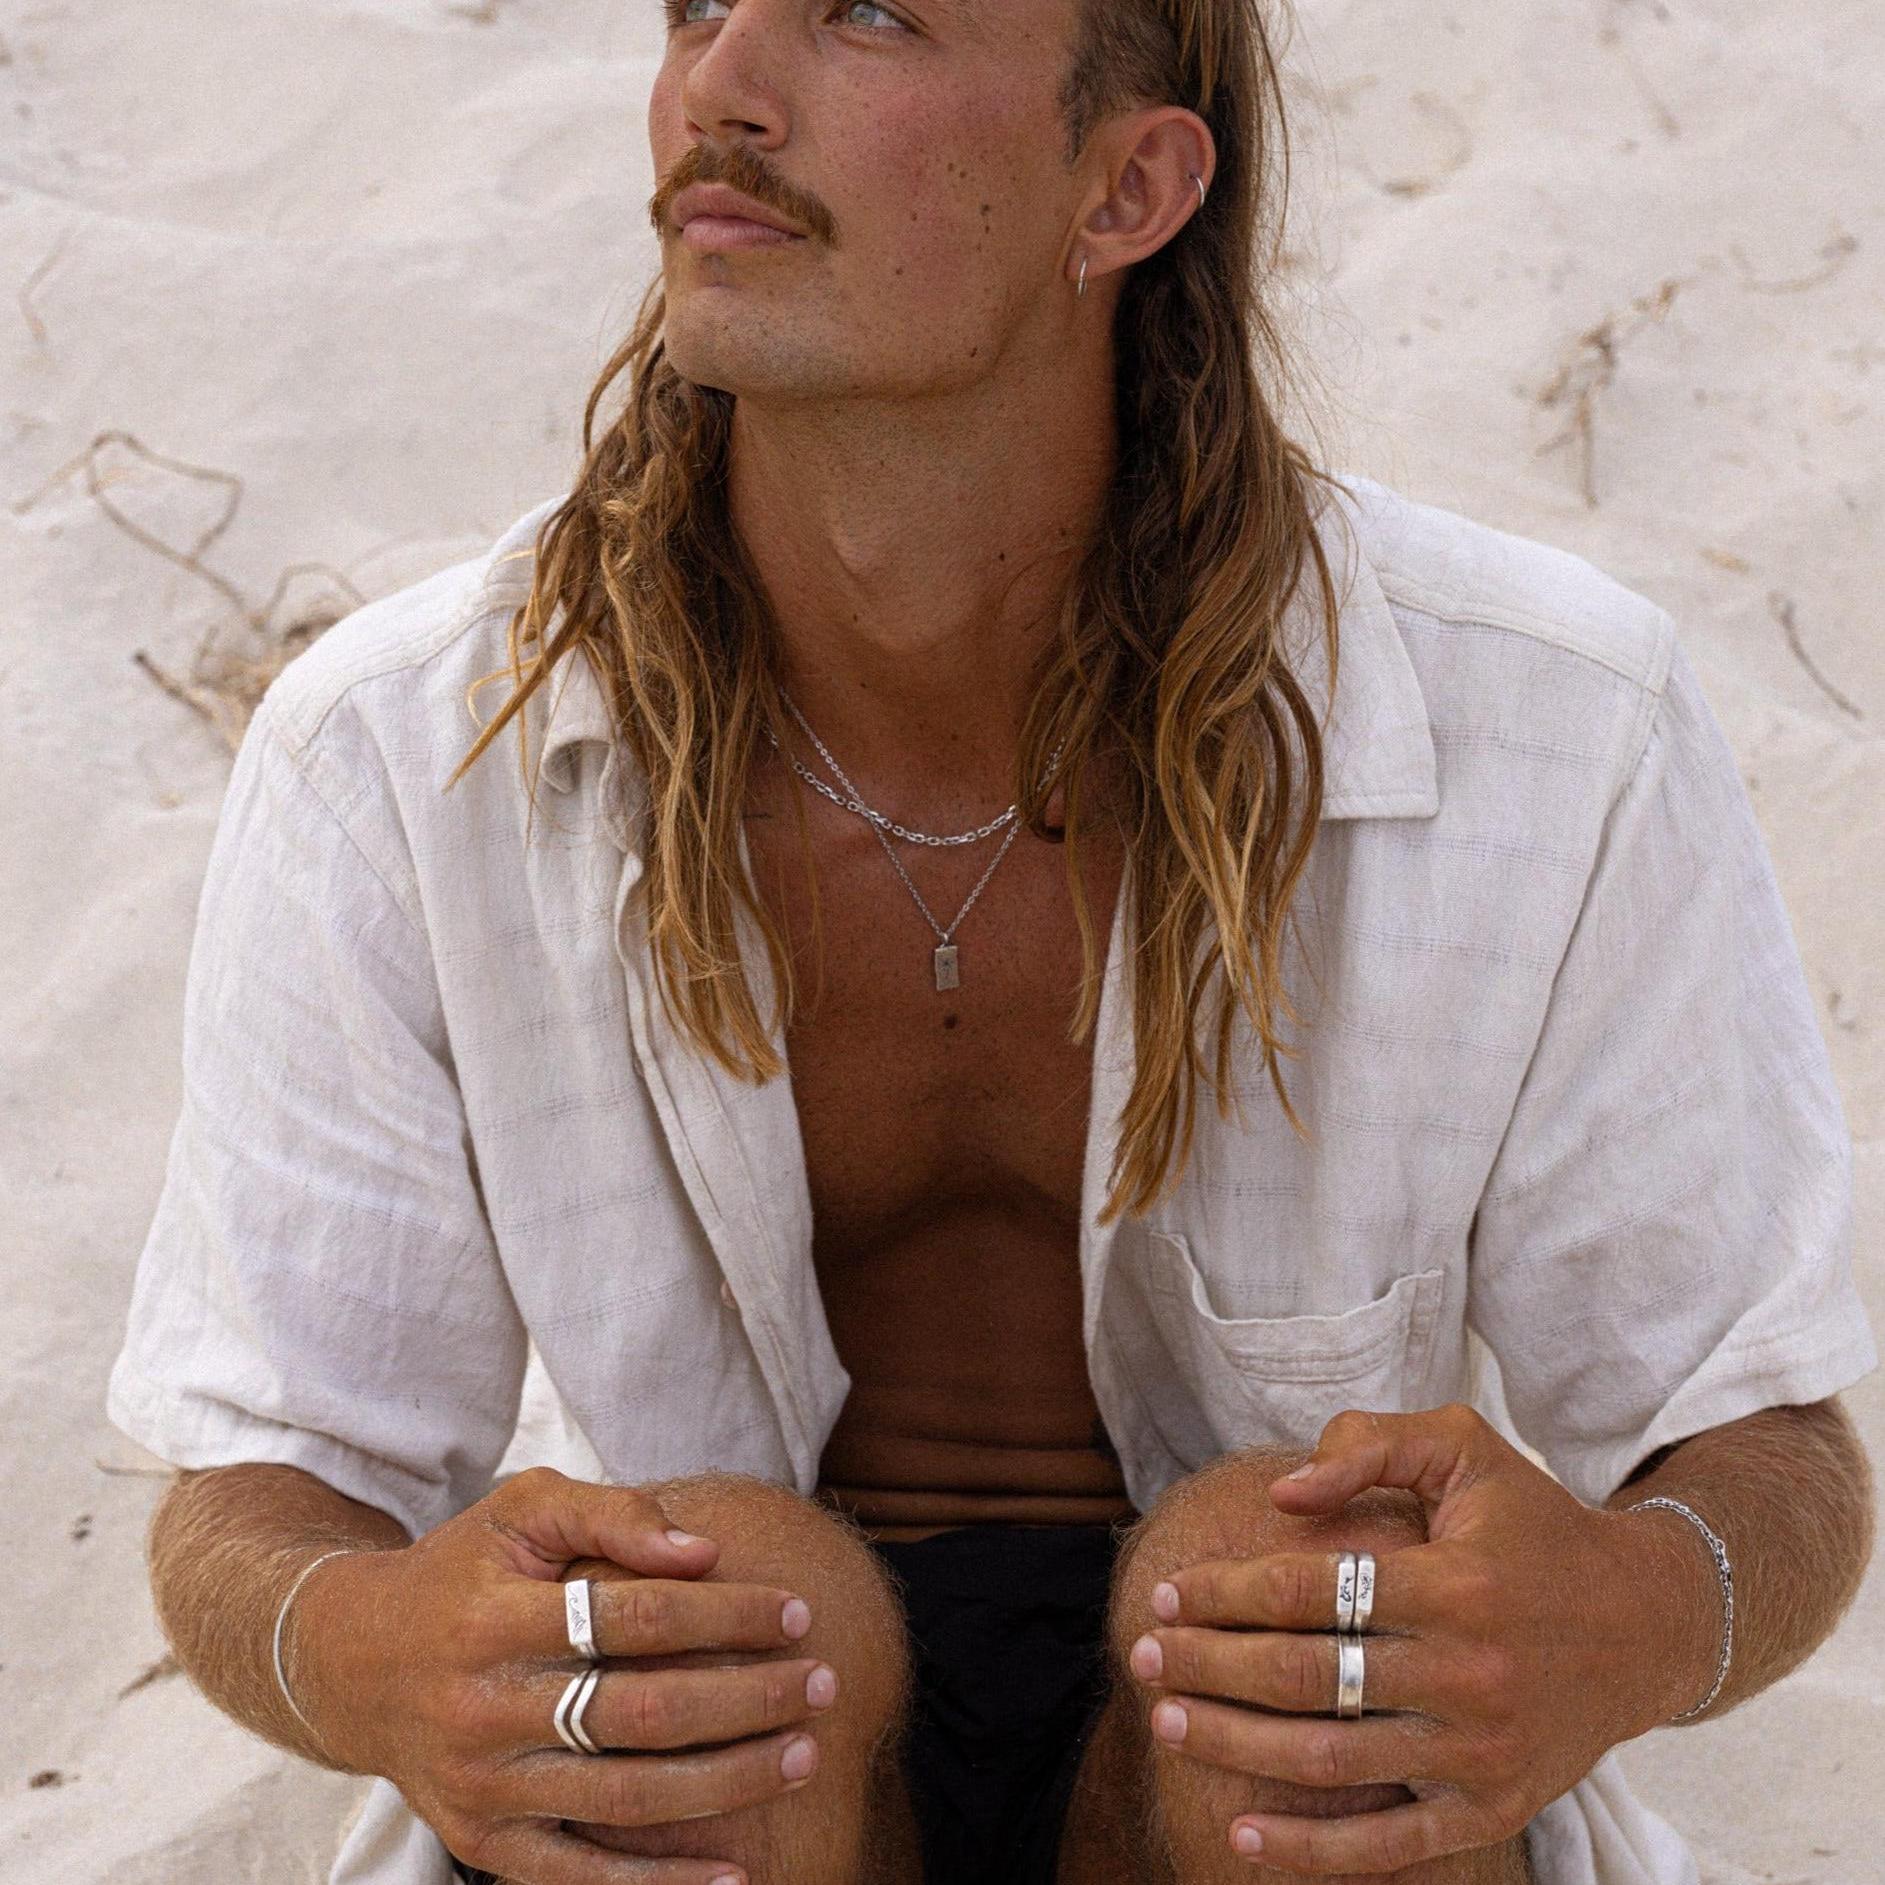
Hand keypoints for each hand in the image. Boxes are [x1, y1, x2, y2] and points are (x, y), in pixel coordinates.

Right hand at [293, 1466, 836, 1884]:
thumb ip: (614, 1512)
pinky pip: (578, 1878)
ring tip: (804, 1756)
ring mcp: (482, 1785)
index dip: (725, 1616)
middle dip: (747, 1701)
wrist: (349, 1661)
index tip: (796, 1613)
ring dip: (728, 1782)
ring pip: (625, 1798)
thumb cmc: (462, 1570)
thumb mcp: (522, 1508)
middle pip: (642, 1714)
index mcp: (495, 1617)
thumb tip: (704, 1551)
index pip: (636, 1617)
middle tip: (824, 1685)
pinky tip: (734, 1878)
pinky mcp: (480, 1842)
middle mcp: (484, 1709)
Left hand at [1129, 1404, 1718, 1874]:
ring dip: (1232, 1745)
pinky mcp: (1492, 1808)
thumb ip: (1370, 1446)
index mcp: (1453, 1581)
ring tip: (1164, 1721)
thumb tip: (1282, 1492)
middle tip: (1143, 1653)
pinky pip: (1390, 1843)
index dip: (1226, 1591)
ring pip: (1328, 1757)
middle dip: (1208, 1665)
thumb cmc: (1535, 1525)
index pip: (1309, 1589)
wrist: (1648, 1624)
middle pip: (1303, 1675)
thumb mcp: (1465, 1448)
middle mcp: (1468, 1671)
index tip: (1170, 1592)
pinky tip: (1242, 1834)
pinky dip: (1312, 1850)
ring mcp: (1480, 1750)